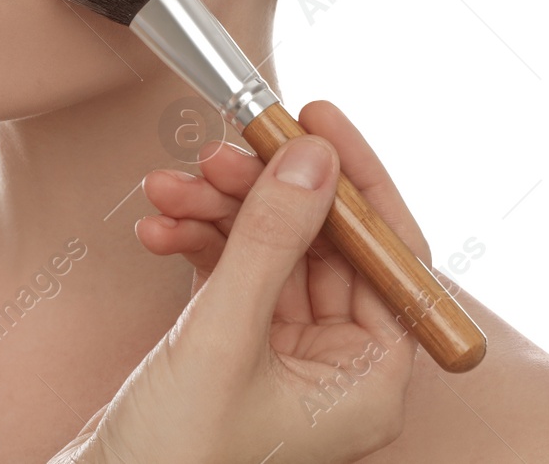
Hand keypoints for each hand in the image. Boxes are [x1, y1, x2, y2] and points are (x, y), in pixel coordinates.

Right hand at [51, 100, 422, 463]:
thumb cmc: (172, 454)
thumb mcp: (223, 335)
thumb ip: (272, 240)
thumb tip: (314, 157)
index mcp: (369, 382)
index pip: (390, 256)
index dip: (355, 179)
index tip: (315, 118)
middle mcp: (338, 369)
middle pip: (322, 243)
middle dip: (263, 191)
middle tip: (218, 150)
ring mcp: (287, 358)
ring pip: (269, 250)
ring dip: (217, 210)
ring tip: (167, 187)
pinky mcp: (237, 347)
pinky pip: (231, 271)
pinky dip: (196, 243)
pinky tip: (158, 227)